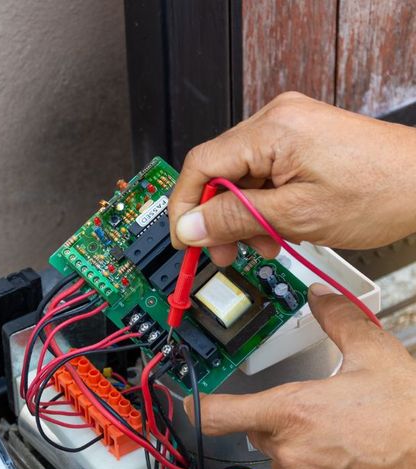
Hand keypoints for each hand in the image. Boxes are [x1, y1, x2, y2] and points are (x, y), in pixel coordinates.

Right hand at [169, 92, 415, 264]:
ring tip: (263, 243)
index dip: (185, 206)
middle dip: (216, 217)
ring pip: (240, 178)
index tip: (183, 239)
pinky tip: (276, 227)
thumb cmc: (380, 191)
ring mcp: (288, 128)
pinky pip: (262, 174)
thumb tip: (190, 227)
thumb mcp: (296, 215)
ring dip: (242, 216)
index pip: (201, 165)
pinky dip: (262, 205)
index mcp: (272, 130)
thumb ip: (234, 219)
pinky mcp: (299, 141)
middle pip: (218, 172)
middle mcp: (276, 120)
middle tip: (224, 251)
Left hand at [184, 283, 415, 468]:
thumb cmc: (415, 416)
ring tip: (344, 451)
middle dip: (284, 428)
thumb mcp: (377, 355)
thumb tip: (318, 294)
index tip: (182, 405)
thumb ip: (339, 320)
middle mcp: (291, 455)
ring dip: (302, 462)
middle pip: (264, 437)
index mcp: (292, 412)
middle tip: (325, 422)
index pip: (222, 414)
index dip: (196, 408)